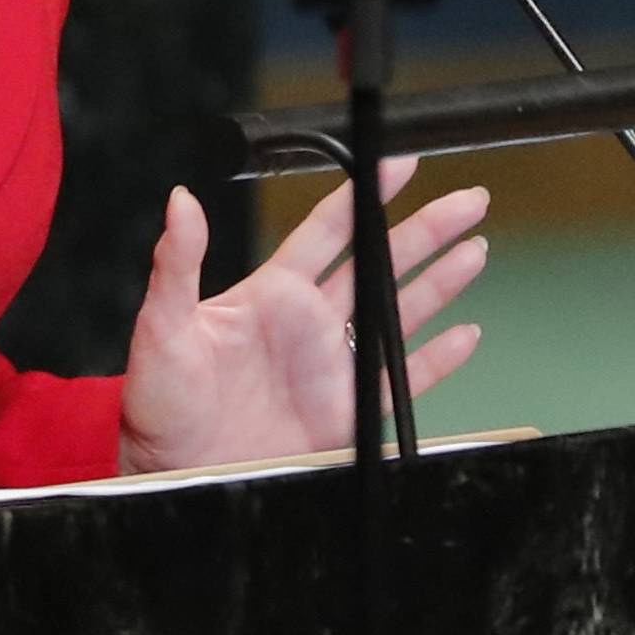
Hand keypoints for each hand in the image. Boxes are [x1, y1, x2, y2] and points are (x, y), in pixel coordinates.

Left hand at [117, 158, 488, 474]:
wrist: (172, 471)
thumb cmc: (157, 400)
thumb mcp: (162, 324)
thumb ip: (177, 262)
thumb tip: (180, 201)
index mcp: (271, 293)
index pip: (329, 229)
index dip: (366, 193)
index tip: (400, 163)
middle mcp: (309, 322)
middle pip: (380, 260)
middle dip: (425, 228)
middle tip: (468, 199)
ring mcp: (331, 364)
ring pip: (400, 311)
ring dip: (440, 281)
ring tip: (476, 249)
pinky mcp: (346, 410)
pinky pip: (403, 378)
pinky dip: (438, 359)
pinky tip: (466, 335)